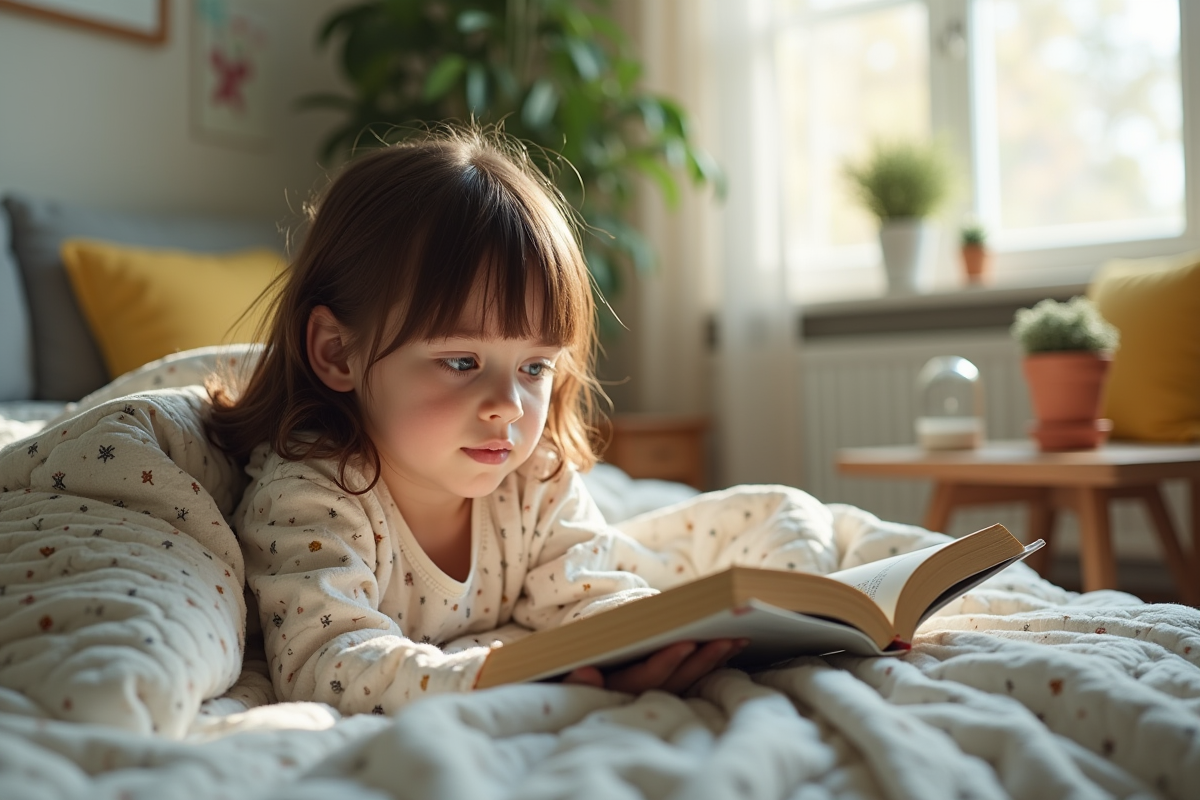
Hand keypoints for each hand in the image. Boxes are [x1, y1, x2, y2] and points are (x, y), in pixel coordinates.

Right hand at [563, 638, 748, 694]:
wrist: (583, 684)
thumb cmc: (578, 669)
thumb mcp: (570, 675)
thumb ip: (577, 682)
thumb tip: (586, 673)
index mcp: (618, 688)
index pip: (646, 677)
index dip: (667, 661)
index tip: (688, 643)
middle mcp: (641, 695)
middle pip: (677, 680)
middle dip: (704, 659)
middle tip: (729, 639)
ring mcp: (658, 693)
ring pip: (690, 679)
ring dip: (714, 661)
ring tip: (739, 640)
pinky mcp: (669, 687)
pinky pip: (694, 678)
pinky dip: (712, 664)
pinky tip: (731, 649)